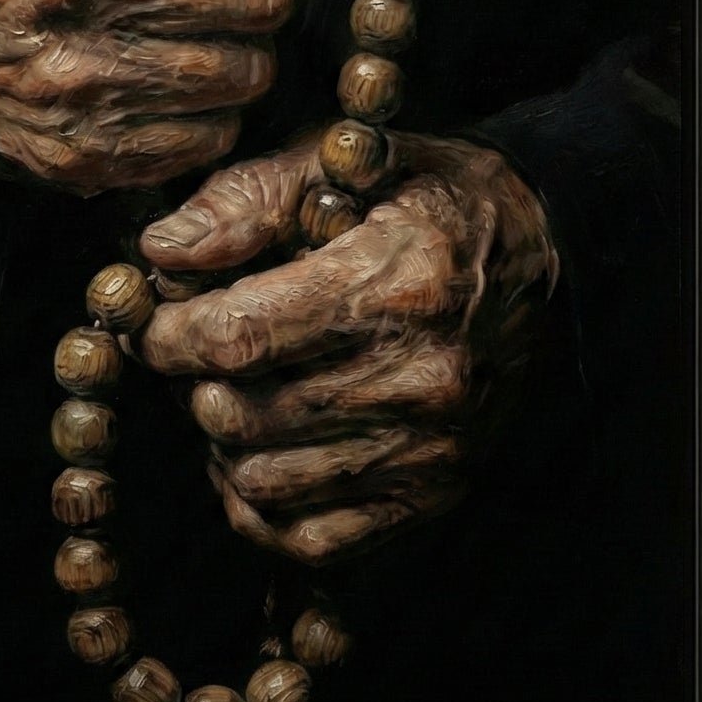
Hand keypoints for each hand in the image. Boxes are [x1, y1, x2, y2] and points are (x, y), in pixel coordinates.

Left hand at [137, 134, 557, 562]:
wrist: (543, 256)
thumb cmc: (426, 201)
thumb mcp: (342, 163)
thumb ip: (246, 200)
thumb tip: (161, 254)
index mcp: (395, 282)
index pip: (238, 336)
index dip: (170, 336)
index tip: (158, 324)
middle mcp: (421, 376)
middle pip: (241, 415)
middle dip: (196, 384)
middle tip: (206, 356)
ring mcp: (430, 446)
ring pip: (262, 482)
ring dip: (226, 445)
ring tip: (239, 399)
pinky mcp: (432, 493)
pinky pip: (310, 539)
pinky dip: (264, 508)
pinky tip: (262, 457)